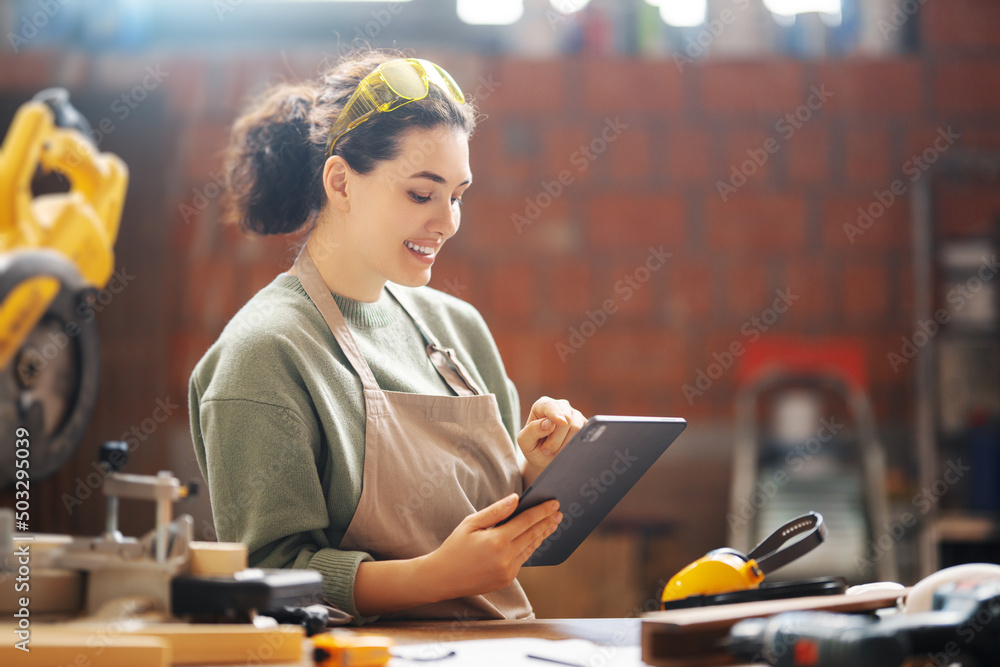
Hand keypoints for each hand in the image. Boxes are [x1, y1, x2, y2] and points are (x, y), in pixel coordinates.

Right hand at [421, 494, 561, 599]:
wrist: (443, 578)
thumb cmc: (455, 547)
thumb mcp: (471, 523)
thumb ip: (496, 511)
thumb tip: (516, 499)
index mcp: (497, 540)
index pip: (526, 521)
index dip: (542, 511)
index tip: (554, 503)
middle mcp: (506, 557)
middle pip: (533, 534)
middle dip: (547, 522)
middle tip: (558, 512)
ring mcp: (508, 570)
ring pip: (530, 548)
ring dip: (542, 535)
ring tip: (552, 524)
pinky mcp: (507, 579)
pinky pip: (522, 560)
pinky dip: (530, 547)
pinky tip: (535, 539)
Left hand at [517, 396, 585, 475]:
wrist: (546, 460)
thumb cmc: (534, 448)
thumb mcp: (525, 441)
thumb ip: (531, 430)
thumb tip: (548, 423)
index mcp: (543, 405)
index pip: (551, 406)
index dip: (555, 414)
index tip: (561, 422)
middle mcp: (561, 406)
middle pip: (566, 419)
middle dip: (555, 439)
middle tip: (546, 449)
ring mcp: (575, 415)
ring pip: (576, 428)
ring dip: (564, 445)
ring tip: (555, 450)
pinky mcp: (586, 426)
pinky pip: (585, 435)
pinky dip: (575, 446)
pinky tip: (567, 450)